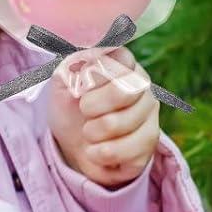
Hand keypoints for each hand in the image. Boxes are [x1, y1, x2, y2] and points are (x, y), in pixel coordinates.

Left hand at [47, 46, 158, 188]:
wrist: (75, 146)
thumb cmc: (70, 108)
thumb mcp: (62, 84)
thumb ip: (72, 67)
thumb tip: (85, 63)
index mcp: (122, 62)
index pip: (120, 58)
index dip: (95, 76)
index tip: (80, 87)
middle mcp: (142, 83)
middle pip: (125, 91)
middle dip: (93, 106)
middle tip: (84, 112)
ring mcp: (149, 112)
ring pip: (122, 123)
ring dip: (93, 133)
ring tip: (88, 133)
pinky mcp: (150, 140)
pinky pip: (127, 149)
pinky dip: (101, 153)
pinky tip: (95, 150)